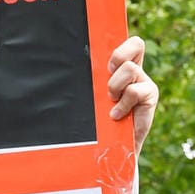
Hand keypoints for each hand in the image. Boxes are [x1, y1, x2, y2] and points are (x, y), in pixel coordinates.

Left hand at [81, 37, 156, 193]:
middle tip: (106, 74)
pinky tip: (115, 115)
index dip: (119, 41)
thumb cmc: (95, 125)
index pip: (126, 41)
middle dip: (118, 57)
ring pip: (130, 69)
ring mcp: (144, 84)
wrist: (112, 153)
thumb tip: (44, 69)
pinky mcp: (150, 97)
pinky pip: (136, 90)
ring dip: (115, 86)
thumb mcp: (88, 102)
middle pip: (136, 44)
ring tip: (110, 102)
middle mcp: (135, 72)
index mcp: (120, 67)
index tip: (103, 58)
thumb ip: (83, 86)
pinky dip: (123, 103)